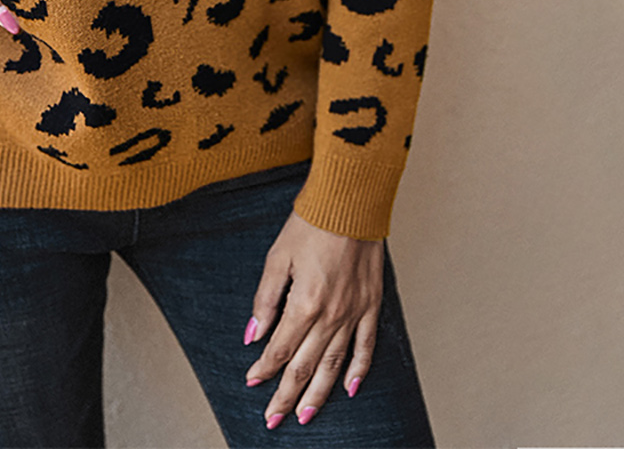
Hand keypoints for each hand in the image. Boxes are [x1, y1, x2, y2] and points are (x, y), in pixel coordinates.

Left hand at [242, 210, 383, 428]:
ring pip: (334, 365)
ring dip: (318, 394)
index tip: (252, 382)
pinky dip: (358, 371)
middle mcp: (331, 316)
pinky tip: (349, 389)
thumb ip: (266, 298)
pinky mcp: (371, 306)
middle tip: (273, 419)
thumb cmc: (310, 225)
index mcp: (305, 304)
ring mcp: (354, 313)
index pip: (280, 348)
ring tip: (305, 415)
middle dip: (286, 394)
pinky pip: (366, 346)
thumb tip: (252, 333)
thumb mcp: (278, 257)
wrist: (349, 204)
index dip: (264, 368)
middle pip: (305, 365)